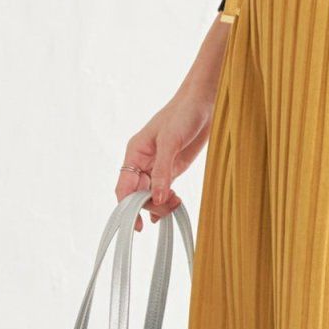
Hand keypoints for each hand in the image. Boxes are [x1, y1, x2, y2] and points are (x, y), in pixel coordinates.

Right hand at [115, 88, 211, 230]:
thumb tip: (156, 198)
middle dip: (150, 205)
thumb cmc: (183, 114)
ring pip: (151, 195)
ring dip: (161, 204)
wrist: (204, 102)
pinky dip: (168, 200)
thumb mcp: (170, 141)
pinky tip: (175, 205)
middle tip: (170, 206)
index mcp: (134, 153)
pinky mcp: (173, 168)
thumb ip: (163, 171)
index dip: (127, 208)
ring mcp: (158, 166)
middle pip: (138, 195)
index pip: (124, 187)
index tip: (137, 225)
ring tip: (177, 203)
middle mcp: (143, 162)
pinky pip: (164, 190)